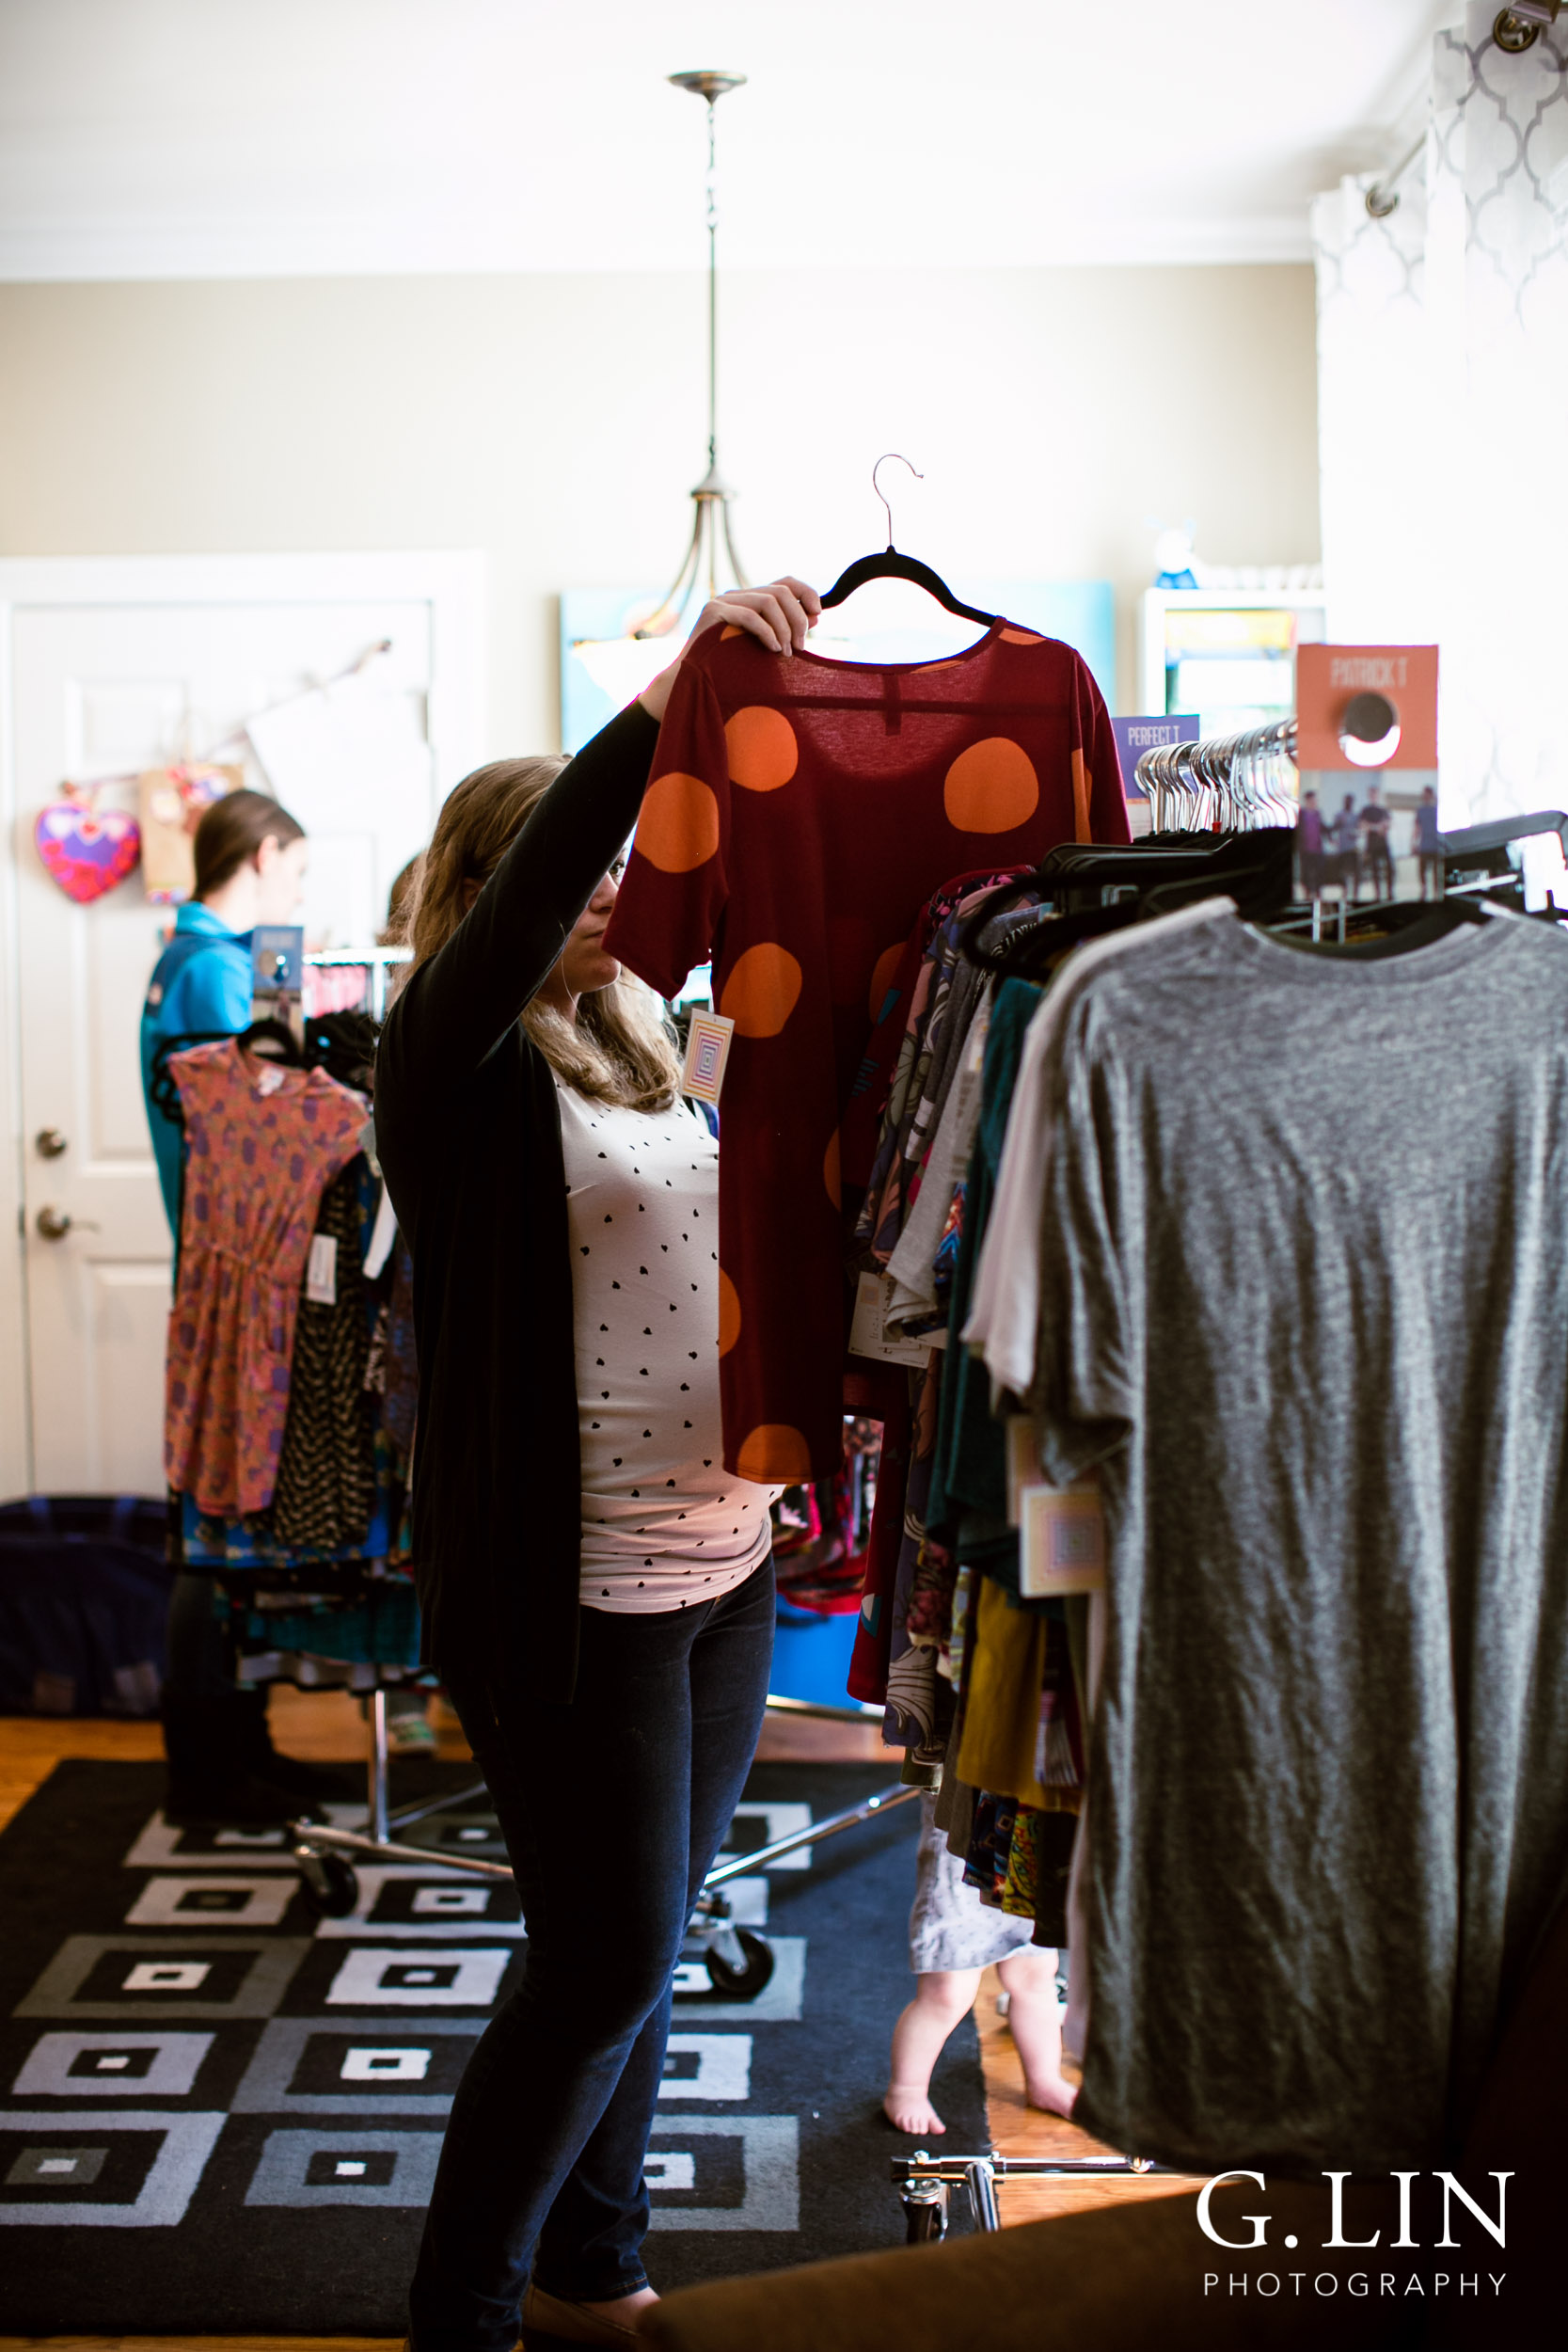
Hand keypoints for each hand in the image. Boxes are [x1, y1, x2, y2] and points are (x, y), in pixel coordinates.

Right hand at [638, 578, 821, 721]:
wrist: (691, 685)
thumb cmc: (728, 671)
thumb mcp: (764, 648)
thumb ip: (787, 630)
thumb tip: (816, 614)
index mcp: (749, 600)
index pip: (785, 583)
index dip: (807, 593)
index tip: (819, 614)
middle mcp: (736, 595)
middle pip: (781, 592)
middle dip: (798, 619)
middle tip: (800, 647)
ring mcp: (723, 601)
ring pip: (769, 601)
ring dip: (785, 628)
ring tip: (786, 653)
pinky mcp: (713, 613)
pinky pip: (750, 615)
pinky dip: (767, 632)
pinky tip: (772, 649)